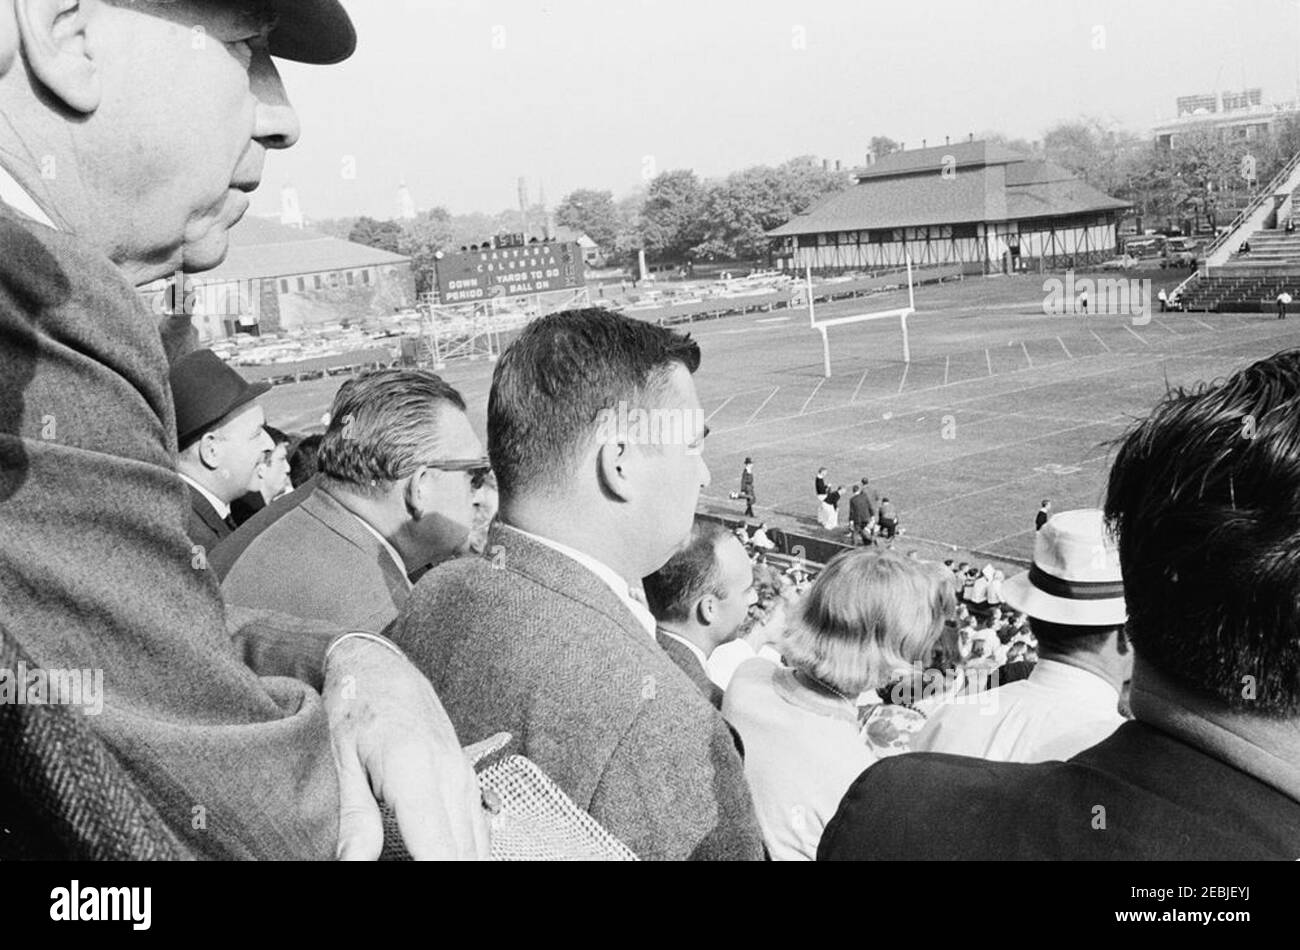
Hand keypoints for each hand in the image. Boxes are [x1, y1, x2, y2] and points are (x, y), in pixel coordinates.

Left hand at [324, 637, 489, 859]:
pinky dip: (468, 851)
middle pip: (463, 853)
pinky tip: (452, 859)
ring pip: (477, 844)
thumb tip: (354, 863)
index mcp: (415, 771)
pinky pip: (478, 826)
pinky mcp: (465, 775)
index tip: (422, 875)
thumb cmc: (355, 708)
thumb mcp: (341, 759)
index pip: (439, 849)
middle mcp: (449, 774)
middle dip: (449, 871)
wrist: (379, 665)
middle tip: (412, 866)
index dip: (437, 872)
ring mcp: (462, 774)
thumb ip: (354, 816)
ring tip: (431, 864)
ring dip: (459, 862)